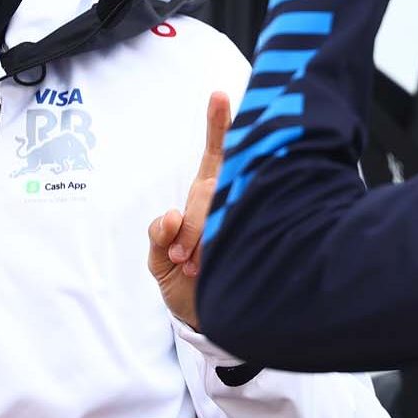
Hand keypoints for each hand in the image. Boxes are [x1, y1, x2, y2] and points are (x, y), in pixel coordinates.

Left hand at [148, 91, 230, 330]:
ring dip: (201, 241)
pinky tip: (205, 265)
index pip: (216, 155)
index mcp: (207, 197)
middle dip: (193, 223)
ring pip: (222, 209)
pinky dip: (207, 249)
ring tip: (195, 269)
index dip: (219, 125)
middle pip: (211, 187)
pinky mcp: (259, 238)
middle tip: (184, 257)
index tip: (220, 94)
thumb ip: (158, 236)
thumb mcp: (160, 262)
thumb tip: (170, 217)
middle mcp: (230, 201)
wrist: (210, 323)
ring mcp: (246, 217)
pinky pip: (231, 232)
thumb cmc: (188, 287)